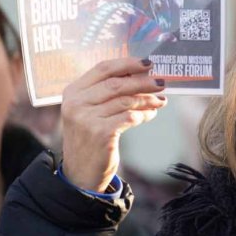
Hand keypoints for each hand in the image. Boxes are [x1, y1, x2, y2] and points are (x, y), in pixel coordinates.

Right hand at [60, 57, 166, 191]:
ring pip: (126, 101)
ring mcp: (87, 118)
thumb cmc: (90, 138)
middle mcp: (76, 103)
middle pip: (117, 83)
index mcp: (73, 92)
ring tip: (160, 100)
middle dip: (143, 81)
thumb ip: (106, 93)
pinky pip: (130, 117)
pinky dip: (144, 114)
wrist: (80, 173)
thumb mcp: (90, 111)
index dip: (127, 63)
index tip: (147, 63)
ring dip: (147, 99)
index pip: (103, 68)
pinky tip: (151, 114)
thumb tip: (141, 75)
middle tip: (161, 82)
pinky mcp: (100, 133)